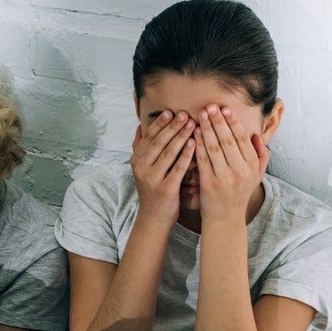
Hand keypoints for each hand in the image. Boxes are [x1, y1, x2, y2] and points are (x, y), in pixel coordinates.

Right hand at [131, 111, 195, 227]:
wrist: (153, 218)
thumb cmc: (152, 190)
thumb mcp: (142, 168)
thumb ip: (141, 148)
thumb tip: (139, 127)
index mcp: (136, 159)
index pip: (149, 136)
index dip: (160, 123)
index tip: (171, 112)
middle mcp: (142, 167)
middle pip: (159, 142)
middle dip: (172, 126)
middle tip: (185, 114)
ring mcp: (152, 178)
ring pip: (168, 152)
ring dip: (181, 136)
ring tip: (192, 124)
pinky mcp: (165, 188)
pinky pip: (178, 168)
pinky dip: (186, 155)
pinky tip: (195, 144)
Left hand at [194, 106, 267, 225]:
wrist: (226, 218)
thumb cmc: (239, 193)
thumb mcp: (257, 176)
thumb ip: (261, 156)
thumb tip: (257, 136)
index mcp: (252, 166)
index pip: (242, 139)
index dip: (233, 122)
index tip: (225, 109)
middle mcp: (240, 171)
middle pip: (227, 140)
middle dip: (218, 121)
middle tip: (209, 106)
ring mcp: (224, 178)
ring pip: (214, 147)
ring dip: (206, 128)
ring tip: (200, 114)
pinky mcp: (209, 183)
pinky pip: (202, 159)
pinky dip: (198, 144)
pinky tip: (194, 133)